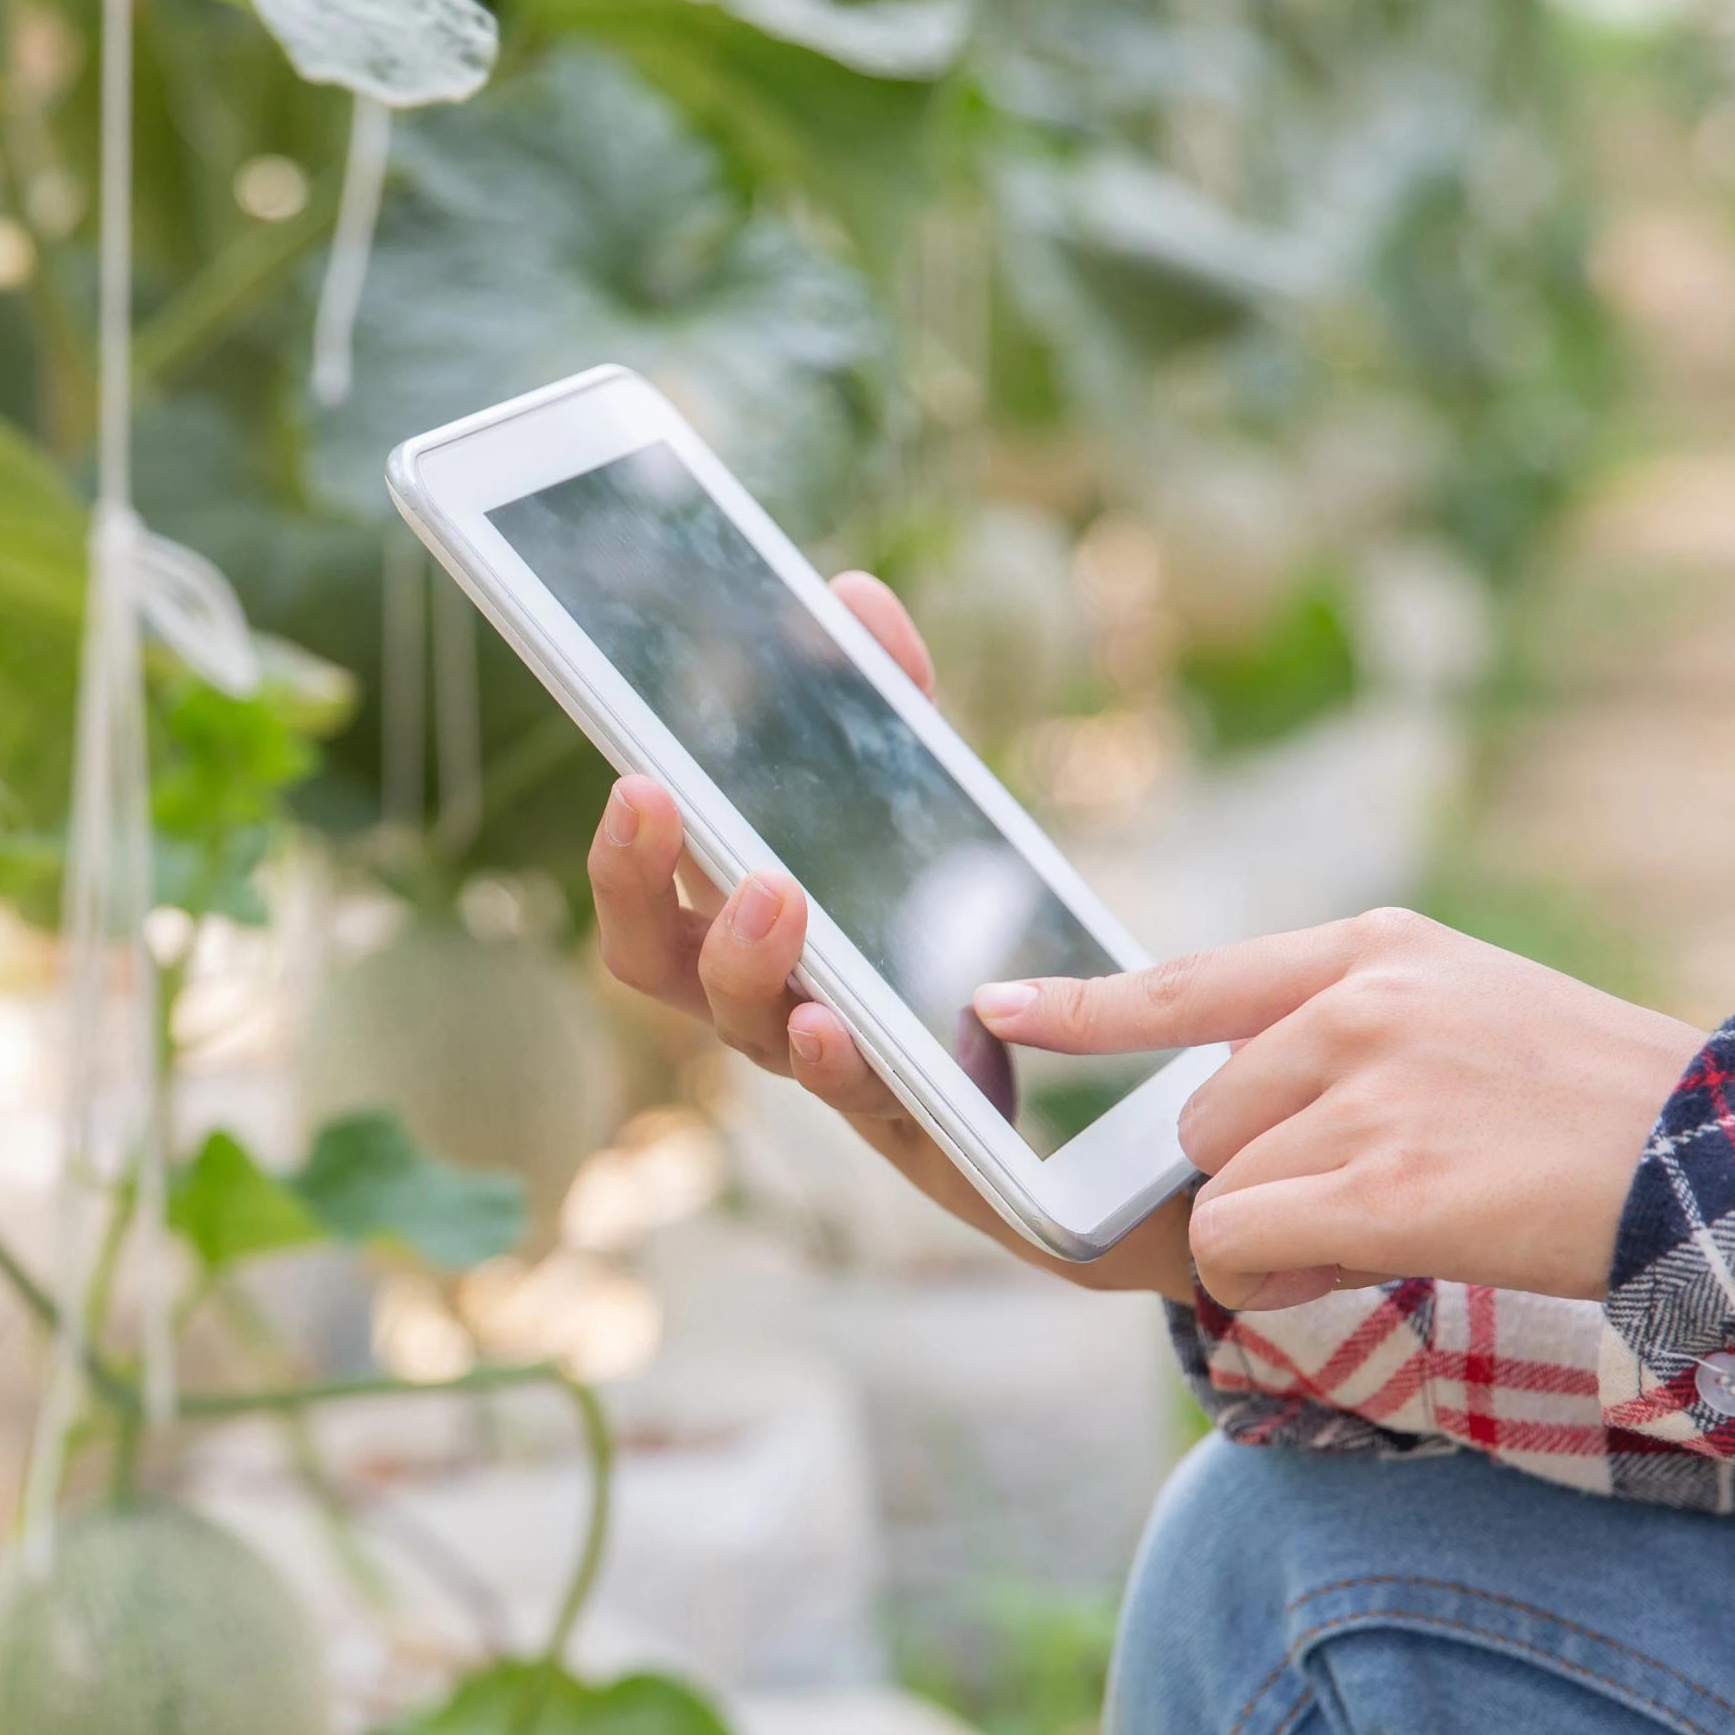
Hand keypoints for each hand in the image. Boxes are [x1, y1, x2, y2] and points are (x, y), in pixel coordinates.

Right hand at [582, 572, 1197, 1297]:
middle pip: (662, 972)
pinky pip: (873, 1109)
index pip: (649, 906)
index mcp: (756, 942)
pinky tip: (844, 1024)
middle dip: (641, 889)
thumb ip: (894, 715)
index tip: (631, 773)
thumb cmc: (979, 960)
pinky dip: (849, 1063)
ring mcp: (848, 1080)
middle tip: (653, 800)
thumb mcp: (939, 821)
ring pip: (761, 1035)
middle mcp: (778, 1013)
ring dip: (747, 963)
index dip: (624, 853)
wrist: (1110, 1114)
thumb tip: (849, 595)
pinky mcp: (932, 1139)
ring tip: (773, 893)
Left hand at [973, 911, 1705, 1309]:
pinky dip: (1285, 1276)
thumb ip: (1348, 1028)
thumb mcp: (1468, 1008)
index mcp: (1374, 950)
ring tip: (1400, 1221)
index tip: (998, 1007)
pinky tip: (1371, 1259)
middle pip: (1202, 1118)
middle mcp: (1358, 1004)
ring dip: (1283, 1236)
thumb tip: (1227, 1099)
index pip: (1188, 977)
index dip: (1081, 1006)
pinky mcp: (1385, 1181)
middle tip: (1369, 1197)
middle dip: (1259, 1180)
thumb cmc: (1595, 1106)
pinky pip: (1248, 1245)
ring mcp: (1370, 1089)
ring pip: (1223, 1189)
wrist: (1718, 1164)